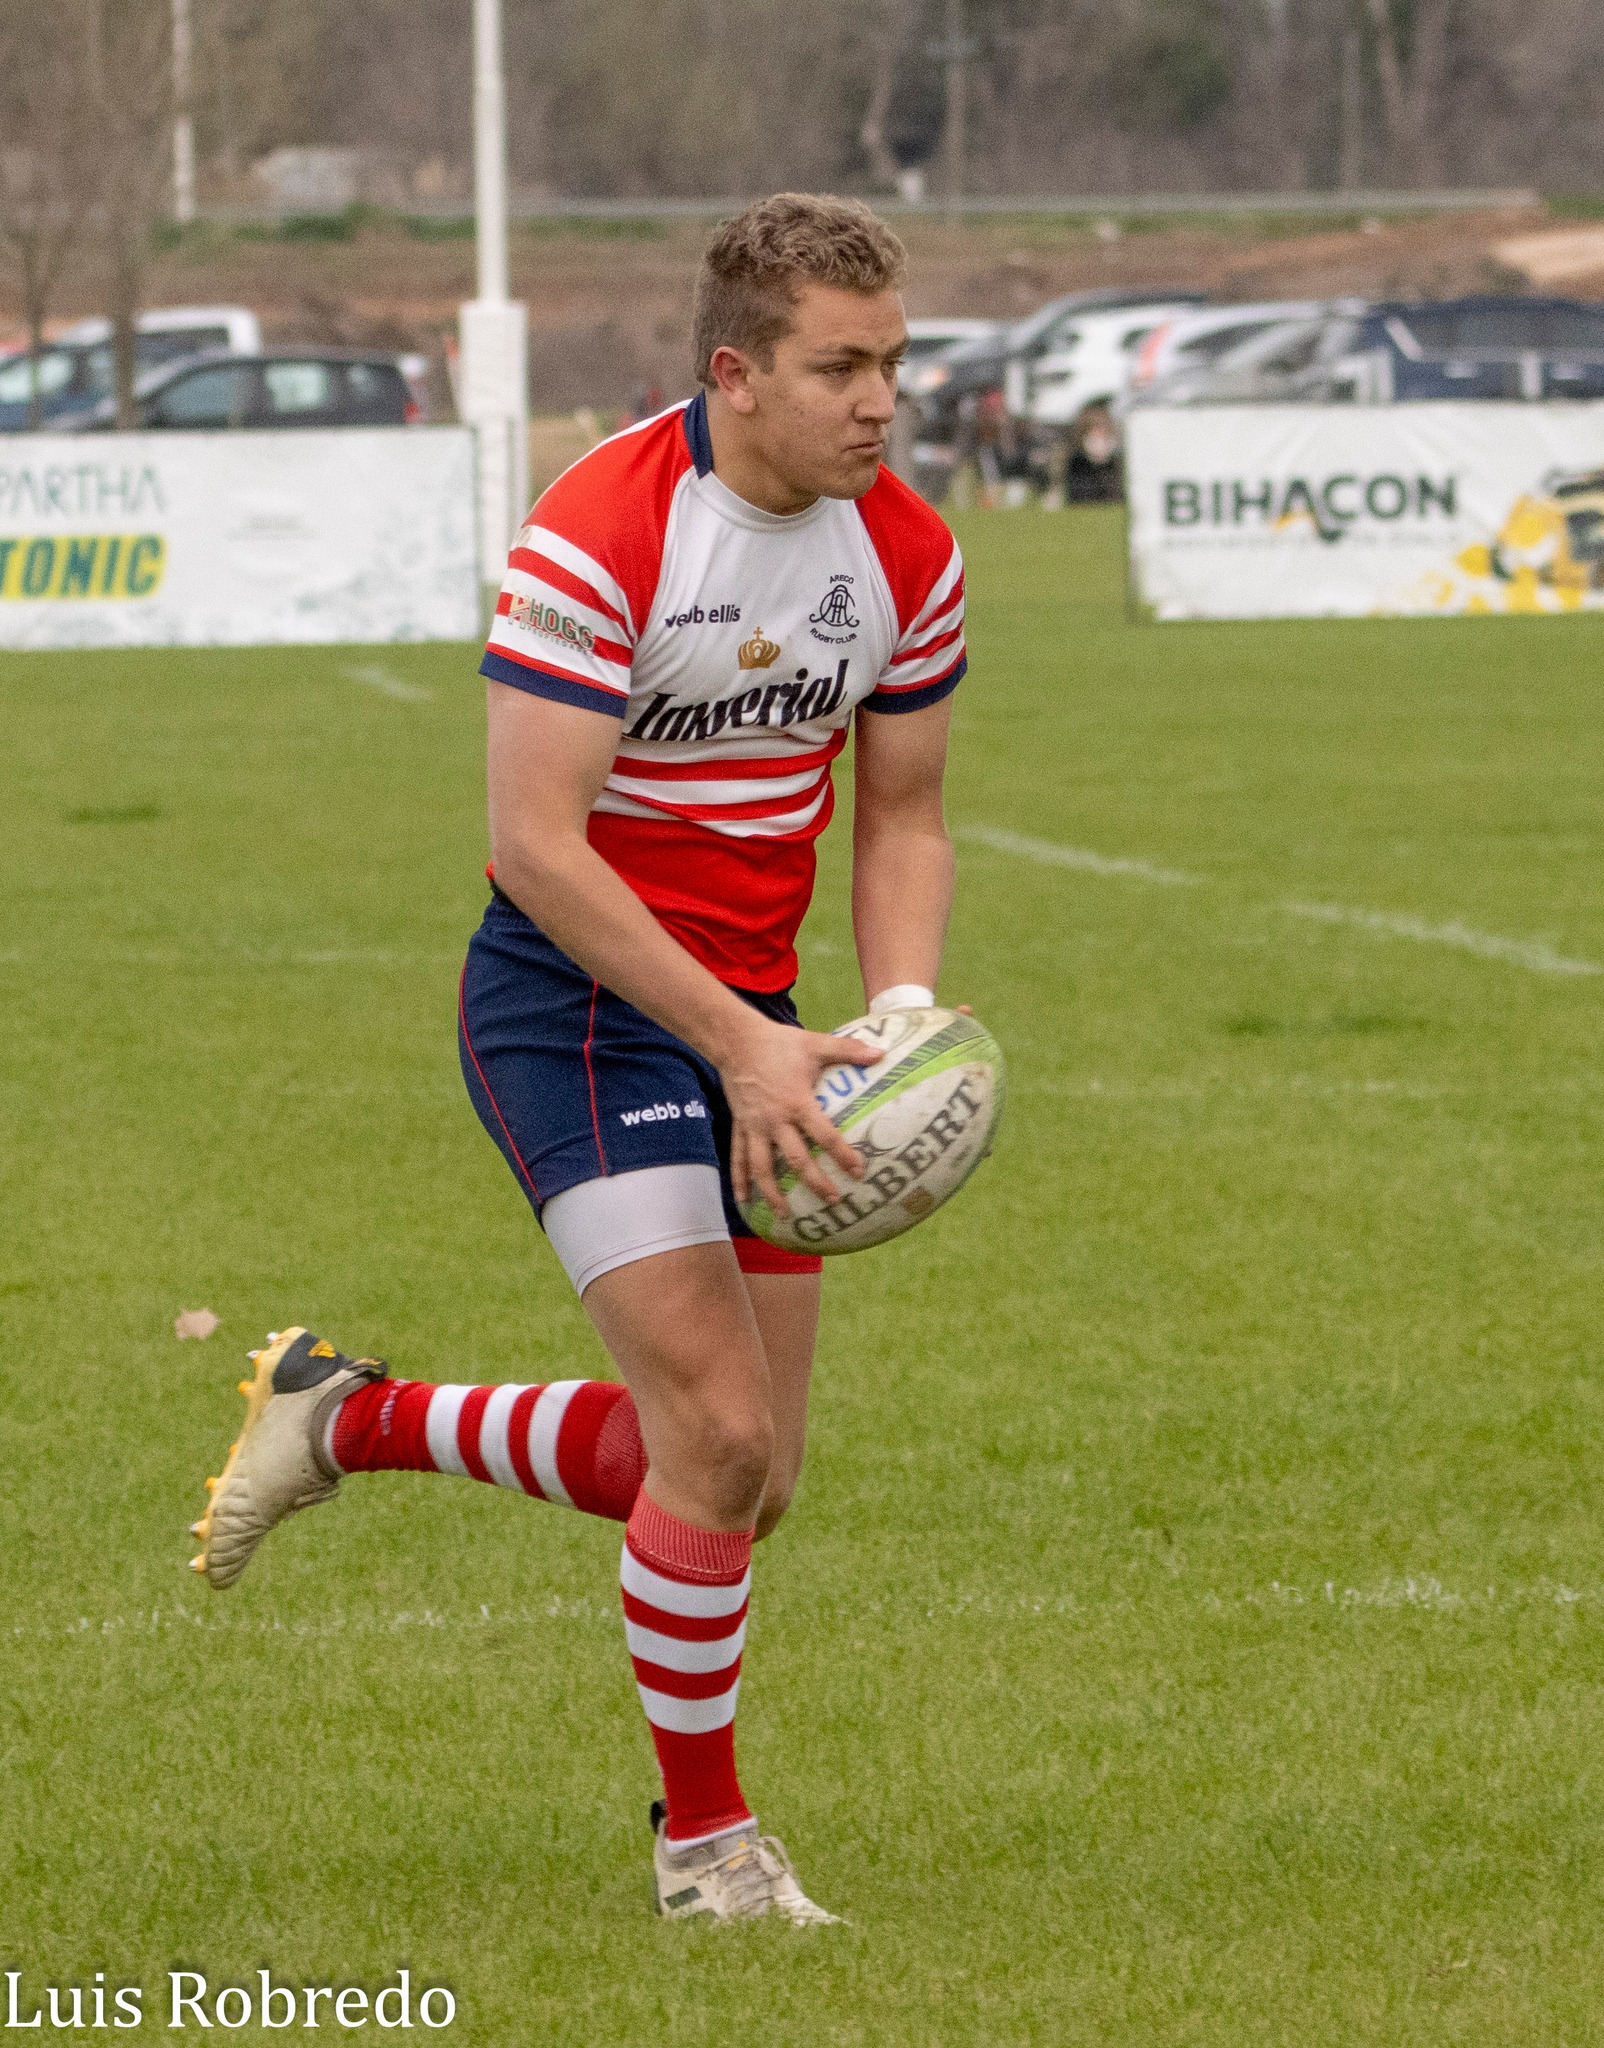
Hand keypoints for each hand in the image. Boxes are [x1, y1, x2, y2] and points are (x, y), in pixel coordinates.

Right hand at [719, 1014, 883, 1213]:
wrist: (735, 1040)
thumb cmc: (778, 1043)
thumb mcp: (815, 1044)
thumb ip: (848, 1050)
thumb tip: (881, 1053)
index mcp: (797, 1103)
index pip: (824, 1135)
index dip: (843, 1155)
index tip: (859, 1173)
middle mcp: (775, 1121)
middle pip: (796, 1160)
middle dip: (815, 1182)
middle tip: (833, 1201)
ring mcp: (754, 1126)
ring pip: (762, 1167)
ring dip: (773, 1193)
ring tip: (786, 1215)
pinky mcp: (739, 1125)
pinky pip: (738, 1156)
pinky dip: (739, 1179)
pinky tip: (742, 1199)